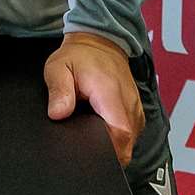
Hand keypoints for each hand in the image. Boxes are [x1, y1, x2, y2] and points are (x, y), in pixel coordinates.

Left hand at [44, 33, 144, 166]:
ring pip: (131, 141)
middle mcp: (128, 102)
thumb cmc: (79, 56)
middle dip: (108, 152)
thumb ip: (58, 90)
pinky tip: (103, 129)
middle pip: (127, 143)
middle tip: (86, 144)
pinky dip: (119, 137)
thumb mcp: (59, 67)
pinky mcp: (136, 111)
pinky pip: (132, 134)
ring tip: (93, 133)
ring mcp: (135, 107)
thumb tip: (58, 114)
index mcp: (110, 92)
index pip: (120, 134)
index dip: (107, 151)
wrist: (99, 42)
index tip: (90, 152)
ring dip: (114, 144)